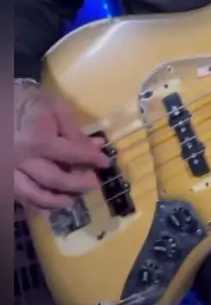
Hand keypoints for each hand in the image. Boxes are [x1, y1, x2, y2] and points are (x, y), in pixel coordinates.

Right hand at [14, 82, 110, 209]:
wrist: (0, 103)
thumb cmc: (29, 102)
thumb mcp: (55, 108)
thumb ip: (75, 130)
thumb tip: (96, 146)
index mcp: (39, 140)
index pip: (73, 155)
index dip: (92, 159)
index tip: (105, 163)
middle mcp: (24, 159)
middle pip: (55, 178)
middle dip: (78, 184)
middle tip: (94, 185)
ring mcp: (10, 169)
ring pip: (33, 193)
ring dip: (53, 201)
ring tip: (70, 201)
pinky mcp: (3, 174)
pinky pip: (17, 194)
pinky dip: (32, 201)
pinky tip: (45, 203)